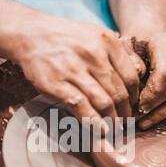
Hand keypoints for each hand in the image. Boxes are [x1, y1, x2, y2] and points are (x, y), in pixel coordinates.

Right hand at [9, 14, 139, 132]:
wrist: (30, 35)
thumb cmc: (67, 39)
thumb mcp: (94, 36)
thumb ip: (114, 54)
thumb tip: (134, 83)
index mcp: (107, 41)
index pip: (131, 77)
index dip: (135, 98)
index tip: (133, 108)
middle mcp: (93, 54)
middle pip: (119, 93)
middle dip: (125, 114)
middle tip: (126, 125)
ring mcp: (73, 69)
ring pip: (103, 102)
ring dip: (112, 122)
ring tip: (115, 131)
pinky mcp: (56, 84)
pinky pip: (81, 107)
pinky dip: (94, 123)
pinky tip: (101, 131)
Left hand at [121, 33, 165, 131]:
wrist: (143, 38)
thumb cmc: (130, 47)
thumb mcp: (122, 49)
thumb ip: (128, 65)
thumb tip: (136, 90)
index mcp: (165, 43)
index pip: (164, 74)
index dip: (150, 95)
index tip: (136, 107)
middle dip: (153, 109)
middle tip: (134, 120)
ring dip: (163, 115)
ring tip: (144, 124)